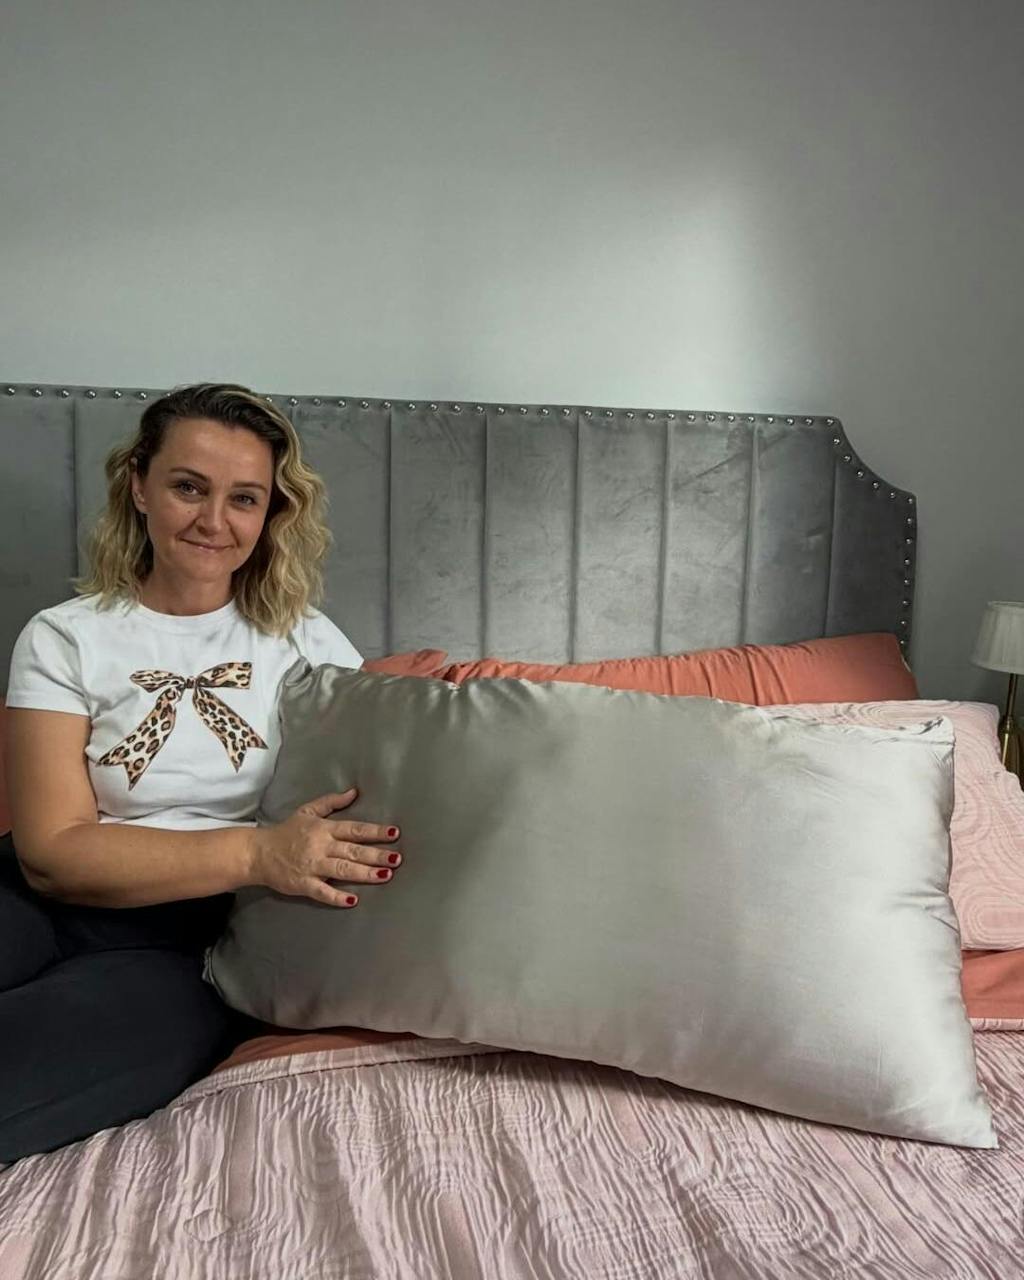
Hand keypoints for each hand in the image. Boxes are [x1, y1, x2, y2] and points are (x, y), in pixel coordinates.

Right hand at [248, 788, 400, 907]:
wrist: (257, 852)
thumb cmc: (286, 831)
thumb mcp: (307, 811)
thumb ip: (331, 802)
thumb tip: (354, 792)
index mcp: (324, 829)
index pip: (354, 829)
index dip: (375, 831)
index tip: (394, 833)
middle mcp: (320, 846)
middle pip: (353, 850)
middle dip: (376, 854)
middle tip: (396, 859)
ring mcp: (312, 866)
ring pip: (342, 869)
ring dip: (364, 873)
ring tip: (385, 875)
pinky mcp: (302, 883)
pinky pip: (322, 891)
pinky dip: (337, 896)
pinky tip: (353, 900)